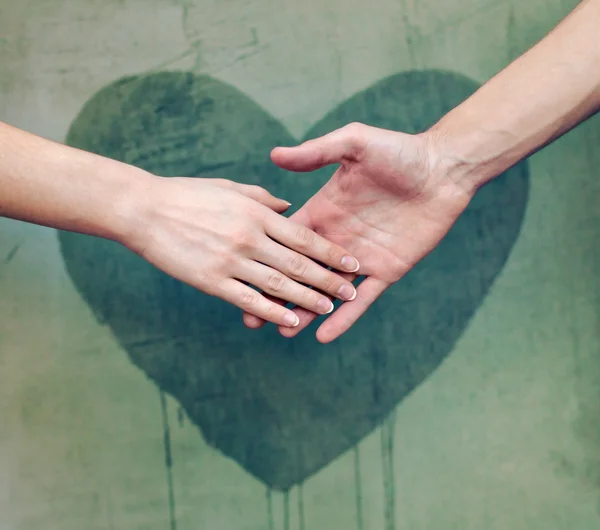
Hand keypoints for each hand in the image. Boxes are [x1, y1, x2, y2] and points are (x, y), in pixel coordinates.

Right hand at [121, 176, 359, 326]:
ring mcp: (231, 260)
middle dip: (328, 279)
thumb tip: (289, 208)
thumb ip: (263, 199)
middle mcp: (249, 237)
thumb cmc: (187, 195)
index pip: (303, 236)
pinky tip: (291, 320)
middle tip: (349, 291)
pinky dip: (272, 312)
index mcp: (256, 212)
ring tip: (329, 309)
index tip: (351, 263)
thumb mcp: (230, 188)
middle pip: (298, 263)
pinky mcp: (211, 280)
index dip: (330, 252)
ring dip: (307, 299)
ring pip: (278, 284)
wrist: (143, 209)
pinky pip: (248, 300)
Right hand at [242, 122, 474, 341]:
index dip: (265, 260)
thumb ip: (316, 152)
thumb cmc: (398, 151)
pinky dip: (344, 318)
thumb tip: (274, 155)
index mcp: (324, 212)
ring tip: (282, 332)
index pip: (288, 242)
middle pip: (300, 273)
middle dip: (277, 294)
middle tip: (252, 319)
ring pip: (327, 292)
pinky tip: (323, 336)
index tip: (242, 278)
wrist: (443, 168)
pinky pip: (362, 300)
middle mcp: (338, 238)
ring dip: (305, 311)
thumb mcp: (353, 143)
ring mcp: (361, 258)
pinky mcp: (386, 270)